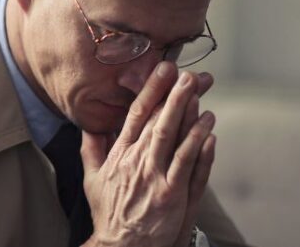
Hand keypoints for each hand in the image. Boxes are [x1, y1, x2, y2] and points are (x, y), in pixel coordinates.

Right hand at [79, 62, 216, 246]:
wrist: (121, 246)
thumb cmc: (109, 213)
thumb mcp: (91, 178)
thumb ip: (91, 149)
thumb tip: (90, 125)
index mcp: (119, 154)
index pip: (136, 115)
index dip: (151, 90)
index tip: (163, 70)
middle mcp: (137, 162)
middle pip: (158, 122)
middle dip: (174, 95)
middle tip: (189, 75)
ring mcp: (155, 179)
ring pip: (174, 140)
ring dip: (189, 116)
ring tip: (203, 97)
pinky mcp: (172, 195)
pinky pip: (188, 165)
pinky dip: (199, 147)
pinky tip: (209, 132)